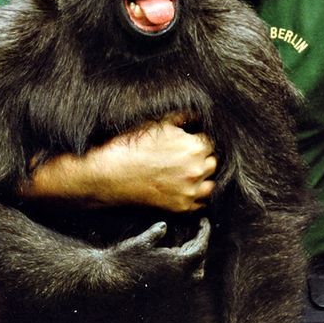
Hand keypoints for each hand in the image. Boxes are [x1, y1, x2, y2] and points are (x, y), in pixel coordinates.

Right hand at [23, 111, 217, 211]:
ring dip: (203, 178)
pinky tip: (184, 189)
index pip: (209, 142)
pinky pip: (200, 204)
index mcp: (194, 147)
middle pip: (212, 162)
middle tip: (185, 158)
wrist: (111, 174)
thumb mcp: (157, 124)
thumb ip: (182, 118)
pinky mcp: (181, 207)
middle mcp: (197, 170)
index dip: (198, 141)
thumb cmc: (132, 146)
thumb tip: (197, 115)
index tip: (188, 142)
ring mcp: (190, 191)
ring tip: (187, 174)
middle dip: (202, 158)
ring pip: (210, 184)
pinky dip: (196, 197)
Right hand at [107, 216, 210, 289]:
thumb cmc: (124, 259)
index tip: (203, 220)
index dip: (204, 233)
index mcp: (177, 265)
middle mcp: (178, 279)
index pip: (201, 248)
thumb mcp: (141, 241)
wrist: (109, 281)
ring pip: (194, 276)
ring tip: (186, 248)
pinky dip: (184, 270)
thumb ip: (156, 233)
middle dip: (200, 247)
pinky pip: (182, 282)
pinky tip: (172, 262)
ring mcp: (171, 289)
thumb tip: (164, 226)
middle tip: (195, 233)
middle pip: (200, 263)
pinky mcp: (163, 294)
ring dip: (194, 262)